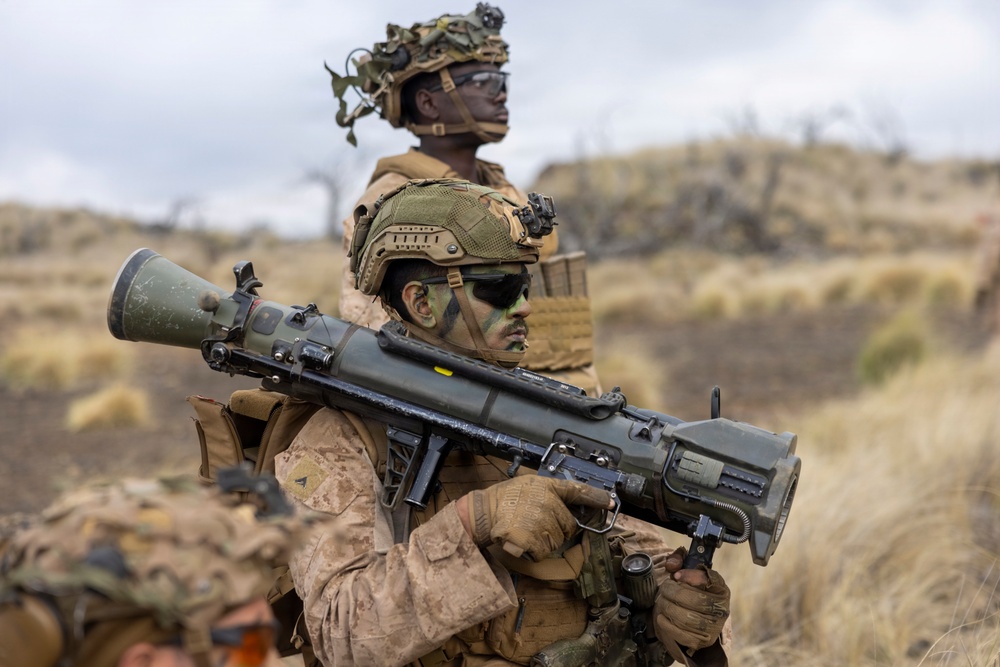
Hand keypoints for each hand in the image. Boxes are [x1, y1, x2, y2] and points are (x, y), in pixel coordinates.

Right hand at [465, 476, 611, 560]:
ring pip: (558, 540)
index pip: (579, 491)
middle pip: (569, 525)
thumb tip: (569, 506)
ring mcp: (543, 521)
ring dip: (545, 540)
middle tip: (535, 522)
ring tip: (526, 529)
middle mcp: (550, 503)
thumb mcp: (530, 485)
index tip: (611, 502)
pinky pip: (545, 551)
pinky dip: (535, 550)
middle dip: (557, 528)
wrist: (484, 512)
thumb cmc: (505, 498)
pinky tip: (523, 539)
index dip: (597, 498)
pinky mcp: (535, 539)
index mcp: (549, 487)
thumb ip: (551, 493)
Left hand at [654, 547, 730, 651]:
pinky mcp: (701, 641)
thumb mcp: (686, 571)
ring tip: (662, 601)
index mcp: (721, 590)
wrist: (694, 617)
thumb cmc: (690, 590)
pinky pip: (681, 634)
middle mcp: (721, 610)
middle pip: (696, 601)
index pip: (709, 581)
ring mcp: (712, 628)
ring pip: (687, 619)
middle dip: (673, 593)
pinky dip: (667, 624)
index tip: (676, 576)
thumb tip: (672, 565)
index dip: (690, 576)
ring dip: (668, 608)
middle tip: (664, 588)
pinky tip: (661, 616)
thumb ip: (679, 559)